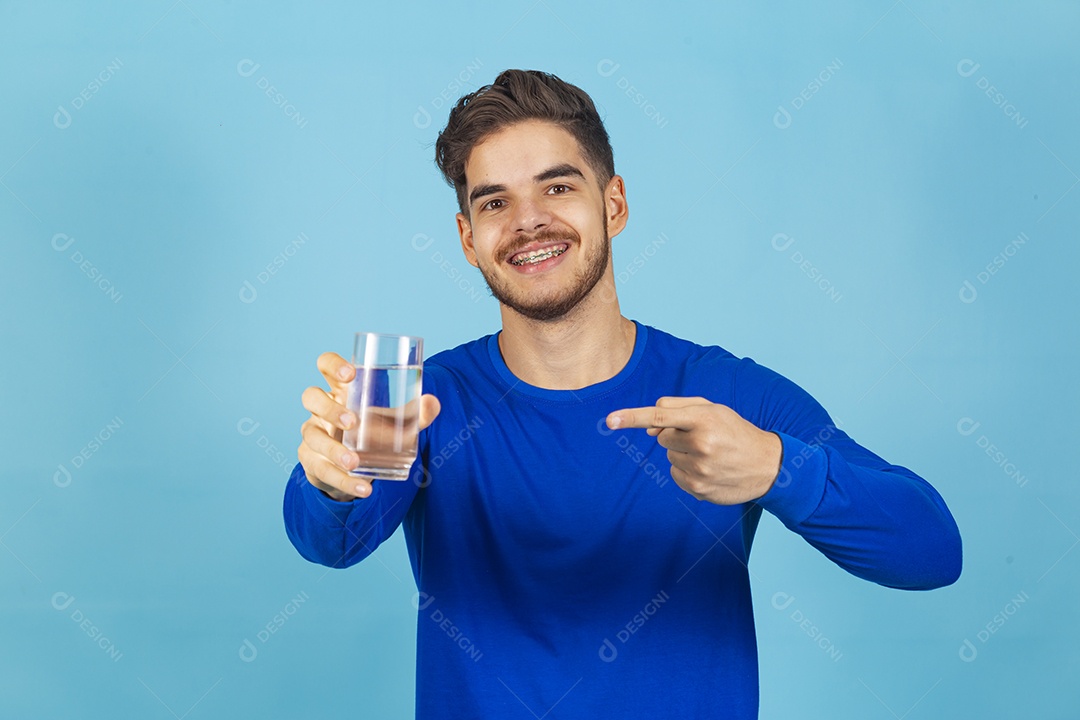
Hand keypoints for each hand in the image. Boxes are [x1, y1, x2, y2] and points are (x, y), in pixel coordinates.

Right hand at [298, 352, 440, 500]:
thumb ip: (415, 414)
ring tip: (354, 462)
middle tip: (353, 422)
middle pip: (311, 397)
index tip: (351, 374)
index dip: (333, 364)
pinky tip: (363, 488)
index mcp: (340, 390)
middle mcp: (320, 409)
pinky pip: (322, 470)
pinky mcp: (312, 461)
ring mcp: (313, 434)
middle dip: (329, 408)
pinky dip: (343, 481)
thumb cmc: (372, 430)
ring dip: (333, 450)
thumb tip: (433, 403)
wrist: (354, 466)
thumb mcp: (393, 421)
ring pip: (313, 437)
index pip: (325, 365)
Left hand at [606, 396, 781, 504]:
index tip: (609, 420)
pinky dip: (686, 470)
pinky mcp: (698, 489)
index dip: (631, 417)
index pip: (659, 415)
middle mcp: (701, 444)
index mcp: (704, 419)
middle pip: (661, 436)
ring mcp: (699, 469)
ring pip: (668, 456)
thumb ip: (677, 408)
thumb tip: (648, 427)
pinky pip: (674, 474)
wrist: (767, 465)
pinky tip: (708, 469)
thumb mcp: (712, 409)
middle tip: (702, 437)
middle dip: (675, 434)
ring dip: (682, 453)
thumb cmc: (734, 431)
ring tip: (710, 454)